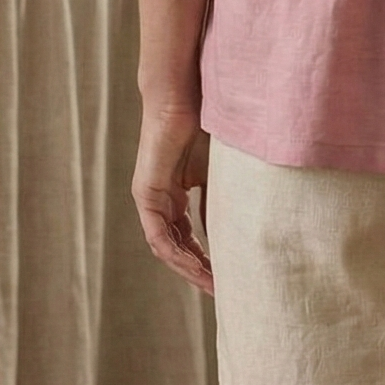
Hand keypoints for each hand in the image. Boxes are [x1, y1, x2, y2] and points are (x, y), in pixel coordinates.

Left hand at [132, 101, 213, 293]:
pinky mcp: (146, 193)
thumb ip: (223, 199)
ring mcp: (151, 197)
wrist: (185, 92)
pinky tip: (199, 267)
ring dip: (190, 269)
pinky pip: (159, 236)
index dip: (208, 259)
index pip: (190, 236)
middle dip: (200, 271)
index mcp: (177, 191)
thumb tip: (238, 232)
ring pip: (167, 248)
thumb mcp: (221, 170)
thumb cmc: (208, 120)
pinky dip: (178, 255)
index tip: (228, 277)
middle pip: (178, 247)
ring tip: (214, 287)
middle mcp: (162, 198)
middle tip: (223, 293)